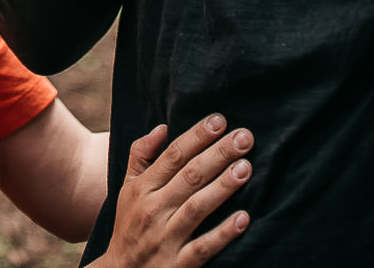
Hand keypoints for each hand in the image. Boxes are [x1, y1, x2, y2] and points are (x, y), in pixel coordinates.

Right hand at [96, 114, 252, 266]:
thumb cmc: (129, 224)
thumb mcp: (128, 188)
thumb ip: (141, 155)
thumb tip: (162, 127)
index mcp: (142, 188)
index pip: (173, 155)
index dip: (197, 136)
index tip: (220, 120)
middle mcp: (154, 210)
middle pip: (190, 176)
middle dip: (219, 154)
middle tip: (244, 137)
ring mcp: (166, 239)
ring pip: (198, 207)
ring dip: (223, 187)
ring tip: (246, 167)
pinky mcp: (179, 265)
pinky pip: (204, 247)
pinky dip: (224, 233)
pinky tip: (243, 218)